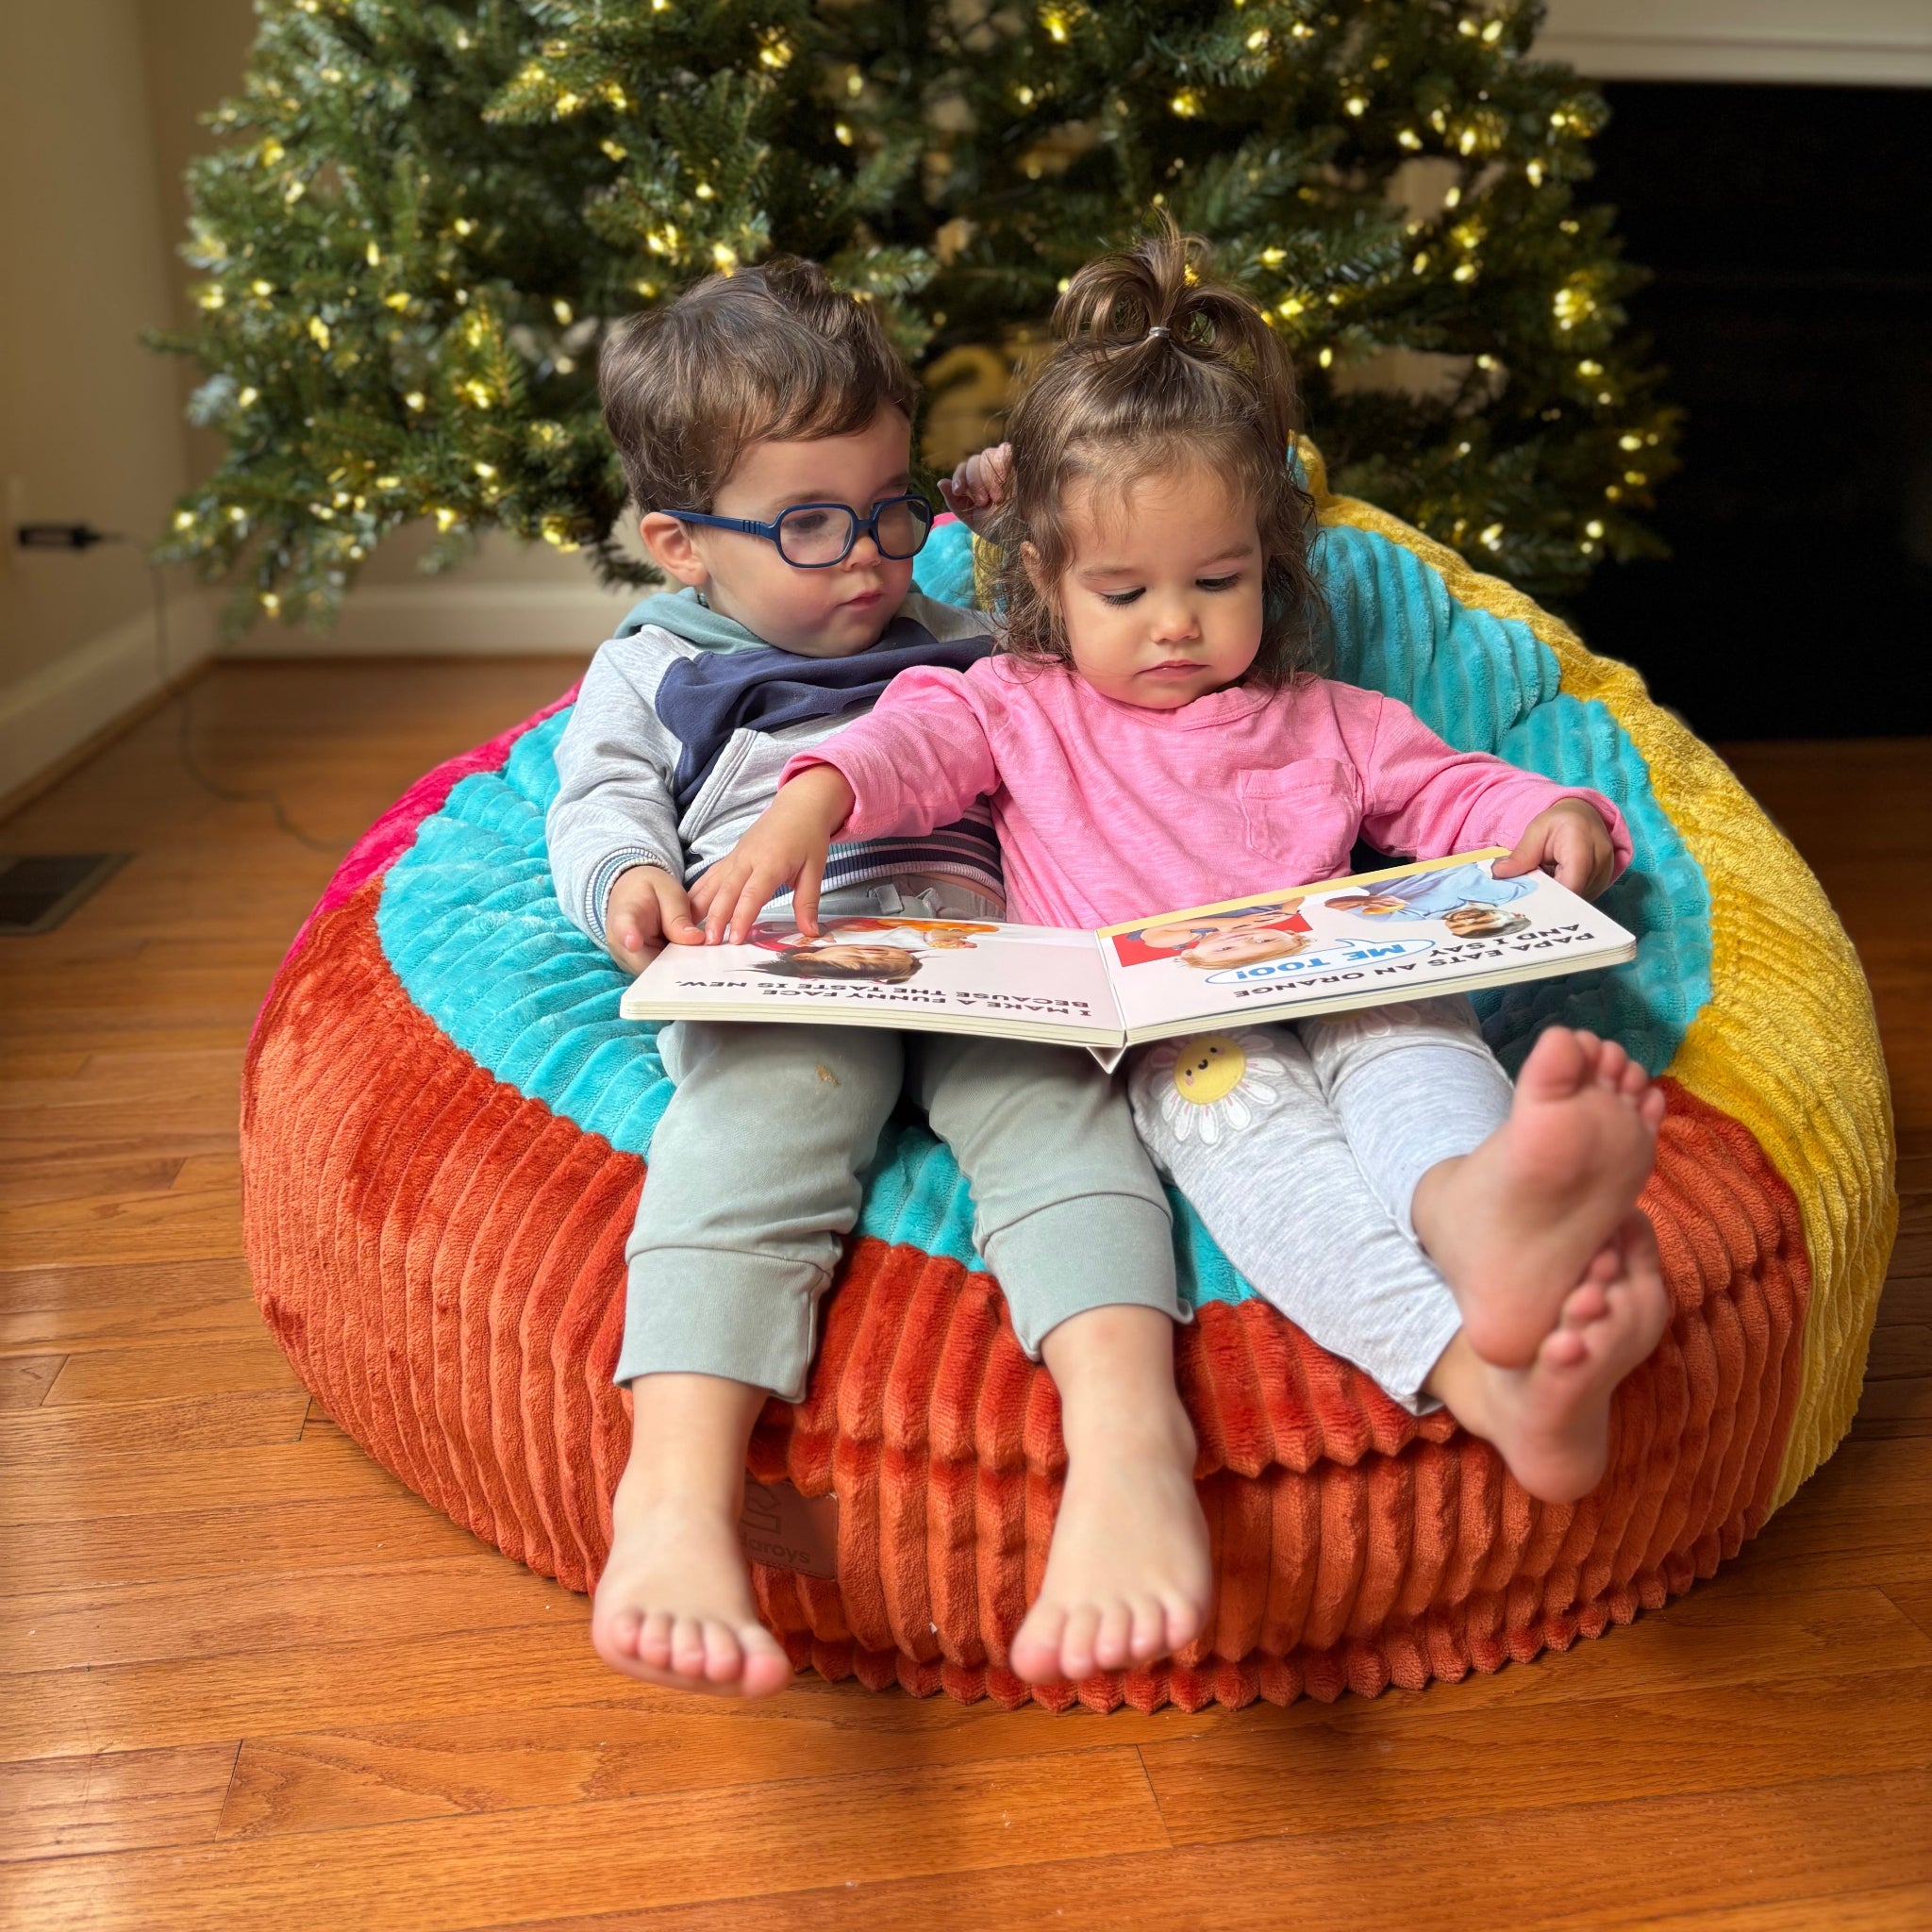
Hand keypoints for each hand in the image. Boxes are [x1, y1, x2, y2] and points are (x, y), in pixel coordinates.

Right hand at [604, 864, 704, 971]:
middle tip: (699, 956)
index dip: (628, 936)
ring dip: (675, 968)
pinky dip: (673, 969)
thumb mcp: (668, 892)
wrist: (629, 894)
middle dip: (673, 964)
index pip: (623, 928)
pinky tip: (686, 959)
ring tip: (693, 955)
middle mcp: (620, 943)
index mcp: (625, 915)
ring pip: (655, 974)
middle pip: (645, 964)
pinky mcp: (637, 969)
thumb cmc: (649, 891)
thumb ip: (678, 916)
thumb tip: (696, 940)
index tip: (633, 942)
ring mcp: (627, 960)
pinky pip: (658, 975)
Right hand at [689, 765, 856, 943]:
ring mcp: (735, 857)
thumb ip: (808, 902)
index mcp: (770, 862)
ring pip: (712, 884)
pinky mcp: (730, 858)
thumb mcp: (815, 869)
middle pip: (727, 891)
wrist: (798, 807)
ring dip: (700, 907)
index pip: (752, 894)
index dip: (742, 917)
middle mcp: (747, 859)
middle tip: (708, 942)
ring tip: (689, 930)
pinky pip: (710, 876)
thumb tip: (810, 932)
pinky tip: (687, 909)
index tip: (734, 939)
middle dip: (716, 917)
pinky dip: (697, 893)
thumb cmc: (807, 838)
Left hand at [935, 443, 1011, 535]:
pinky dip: (1001, 460)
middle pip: (973, 460)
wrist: (1021, 534)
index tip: (959, 492)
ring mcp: (1004, 467)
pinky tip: (1003, 479)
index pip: (963, 468)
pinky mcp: (1018, 465)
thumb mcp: (972, 518)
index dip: (959, 477)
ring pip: (987, 455)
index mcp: (977, 484)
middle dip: (975, 481)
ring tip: (997, 497)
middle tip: (983, 502)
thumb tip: (941, 482)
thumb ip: (955, 503)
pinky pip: (1005, 450)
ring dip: (987, 476)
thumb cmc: (999, 529)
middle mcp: (989, 473)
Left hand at [1493, 798, 1616, 896]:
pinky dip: (1563, 896)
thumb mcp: (1537, 830)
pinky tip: (1553, 886)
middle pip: (1572, 897)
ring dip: (1555, 898)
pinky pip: (1579, 898)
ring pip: (1575, 900)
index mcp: (1582, 846)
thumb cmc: (1560, 822)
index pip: (1570, 885)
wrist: (1584, 816)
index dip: (1548, 900)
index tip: (1526, 903)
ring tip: (1541, 884)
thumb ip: (1521, 854)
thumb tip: (1499, 873)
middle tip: (1525, 898)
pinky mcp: (1601, 885)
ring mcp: (1604, 876)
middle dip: (1547, 901)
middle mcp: (1599, 864)